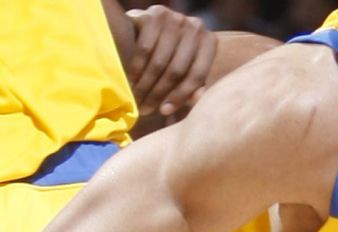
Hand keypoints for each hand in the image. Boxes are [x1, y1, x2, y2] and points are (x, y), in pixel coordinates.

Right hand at [126, 6, 216, 120]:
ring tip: (136, 99)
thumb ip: (193, 87)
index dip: (180, 97)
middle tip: (145, 109)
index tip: (164, 111)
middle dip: (159, 94)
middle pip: (177, 70)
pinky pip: (144, 49)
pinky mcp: (155, 14)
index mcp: (208, 43)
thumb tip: (196, 99)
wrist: (145, 29)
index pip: (197, 75)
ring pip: (159, 62)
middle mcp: (195, 27)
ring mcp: (176, 18)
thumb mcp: (184, 73)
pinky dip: (136, 69)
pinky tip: (129, 81)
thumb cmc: (170, 57)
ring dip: (145, 85)